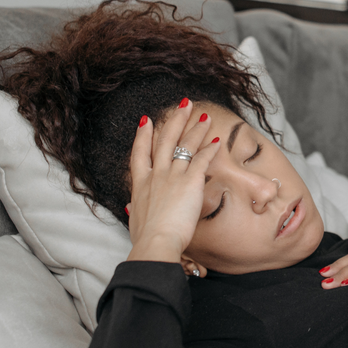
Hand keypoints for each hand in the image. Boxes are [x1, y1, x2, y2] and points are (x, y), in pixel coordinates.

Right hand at [125, 99, 221, 263]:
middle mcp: (155, 176)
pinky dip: (210, 149)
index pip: (139, 154)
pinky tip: (217, 141)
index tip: (146, 120)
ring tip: (204, 116)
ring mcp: (172, 176)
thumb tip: (130, 208)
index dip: (142, 136)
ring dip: (196, 129)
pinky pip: (202, 160)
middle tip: (183, 105)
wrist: (155, 243)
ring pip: (185, 146)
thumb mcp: (134, 220)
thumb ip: (135, 210)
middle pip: (164, 140)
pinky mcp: (190, 181)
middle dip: (175, 120)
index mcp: (139, 185)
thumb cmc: (146, 238)